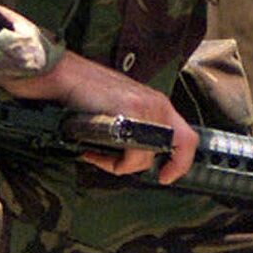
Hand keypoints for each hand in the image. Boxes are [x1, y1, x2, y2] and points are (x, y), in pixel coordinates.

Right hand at [6, 43, 199, 184]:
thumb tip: (132, 157)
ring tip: (97, 155)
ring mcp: (147, 107)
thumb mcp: (119, 107)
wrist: (66, 75)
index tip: (165, 176)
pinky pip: (133, 153)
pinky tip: (92, 153)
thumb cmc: (86, 91)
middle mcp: (157, 104)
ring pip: (148, 155)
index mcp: (156, 102)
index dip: (181, 161)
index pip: (187, 136)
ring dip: (123, 165)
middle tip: (125, 169)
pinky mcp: (131, 112)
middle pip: (179, 145)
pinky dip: (113, 162)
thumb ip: (133, 127)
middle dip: (149, 165)